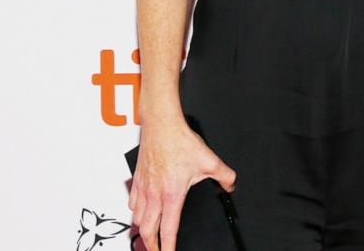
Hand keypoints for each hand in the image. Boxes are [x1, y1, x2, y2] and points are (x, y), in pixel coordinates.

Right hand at [128, 118, 236, 250]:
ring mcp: (143, 187)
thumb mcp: (210, 161)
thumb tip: (231, 185)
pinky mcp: (137, 179)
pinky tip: (141, 213)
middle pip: (147, 231)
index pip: (168, 230)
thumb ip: (225, 176)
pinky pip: (132, 203)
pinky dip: (136, 213)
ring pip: (137, 218)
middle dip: (152, 246)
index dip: (168, 247)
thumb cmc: (180, 141)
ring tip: (150, 236)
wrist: (161, 125)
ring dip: (143, 230)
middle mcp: (155, 194)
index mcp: (172, 194)